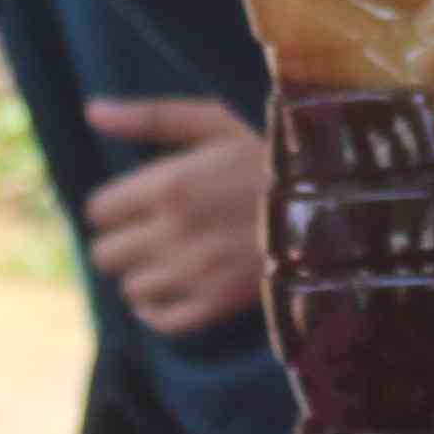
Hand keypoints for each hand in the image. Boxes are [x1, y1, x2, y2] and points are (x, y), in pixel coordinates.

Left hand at [80, 97, 267, 334]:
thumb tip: (92, 111)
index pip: (98, 210)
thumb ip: (150, 117)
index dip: (113, 204)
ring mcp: (196, 275)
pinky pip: (160, 321)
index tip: (136, 200)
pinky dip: (157, 308)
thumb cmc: (272, 152)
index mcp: (169, 184)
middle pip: (104, 254)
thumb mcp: (215, 121)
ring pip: (130, 288)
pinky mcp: (218, 305)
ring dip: (142, 272)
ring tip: (170, 255)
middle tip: (149, 229)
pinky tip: (171, 287)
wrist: (340, 201)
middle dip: (121, 240)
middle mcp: (174, 234)